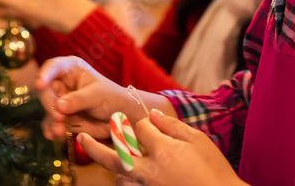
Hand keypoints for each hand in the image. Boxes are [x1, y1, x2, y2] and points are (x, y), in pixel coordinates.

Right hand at [35, 56, 170, 140]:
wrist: (122, 118)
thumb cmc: (112, 97)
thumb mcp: (96, 95)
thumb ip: (78, 100)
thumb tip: (58, 106)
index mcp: (71, 69)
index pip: (52, 67)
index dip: (44, 74)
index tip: (40, 85)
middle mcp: (62, 83)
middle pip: (46, 91)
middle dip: (50, 104)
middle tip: (58, 117)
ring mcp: (61, 101)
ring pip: (48, 109)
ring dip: (51, 120)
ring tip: (59, 130)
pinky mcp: (63, 118)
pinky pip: (52, 123)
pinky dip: (52, 129)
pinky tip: (54, 135)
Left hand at [80, 109, 244, 185]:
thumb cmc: (214, 169)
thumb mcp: (197, 140)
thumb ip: (172, 126)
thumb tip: (152, 115)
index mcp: (163, 151)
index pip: (140, 129)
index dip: (142, 123)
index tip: (147, 123)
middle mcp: (151, 171)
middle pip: (115, 156)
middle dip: (94, 147)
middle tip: (80, 138)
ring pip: (120, 176)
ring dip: (113, 166)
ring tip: (108, 156)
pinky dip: (125, 181)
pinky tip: (127, 175)